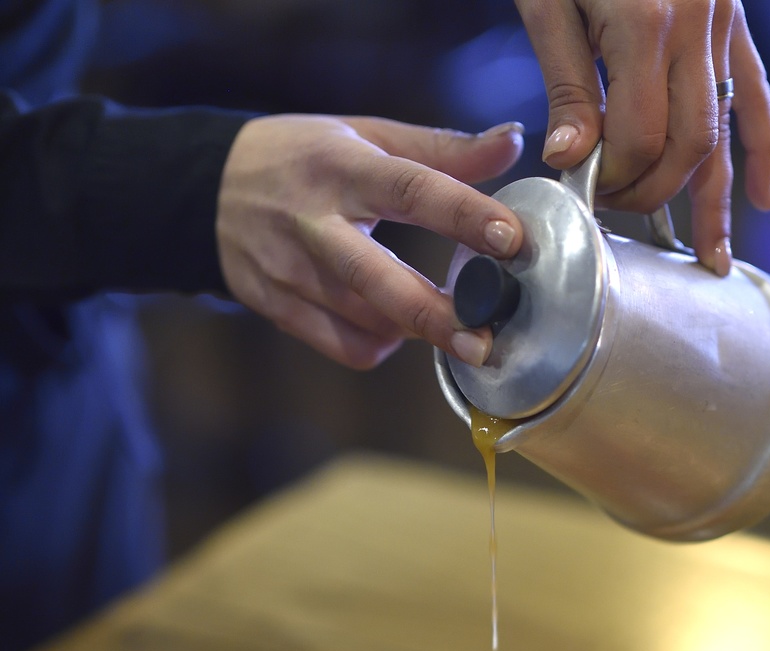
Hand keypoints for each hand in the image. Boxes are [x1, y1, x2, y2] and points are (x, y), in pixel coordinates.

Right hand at [216, 114, 524, 368]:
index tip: (512, 240)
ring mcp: (290, 270)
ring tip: (448, 323)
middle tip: (484, 342)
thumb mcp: (365, 136)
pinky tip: (393, 328)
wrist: (207, 190)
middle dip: (436, 316)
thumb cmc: (303, 159)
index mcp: (343, 167)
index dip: (464, 215)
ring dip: (415, 329)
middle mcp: (313, 221)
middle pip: (379, 279)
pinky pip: (342, 346)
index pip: (411, 189)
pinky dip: (379, 345)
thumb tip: (513, 143)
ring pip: (365, 320)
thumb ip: (442, 149)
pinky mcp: (276, 306)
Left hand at [515, 0, 769, 274]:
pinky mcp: (730, 18)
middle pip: (688, 143)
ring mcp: (721, 22)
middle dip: (655, 192)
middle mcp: (694, 27)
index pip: (640, 138)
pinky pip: (754, 91)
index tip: (583, 190)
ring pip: (726, 129)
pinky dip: (761, 146)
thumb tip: (573, 159)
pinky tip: (763, 197)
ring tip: (714, 258)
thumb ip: (567, 82)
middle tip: (621, 215)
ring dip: (718, 197)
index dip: (613, 177)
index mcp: (643, 24)